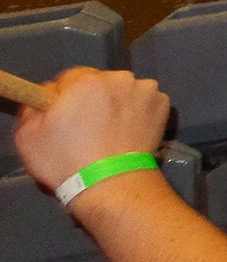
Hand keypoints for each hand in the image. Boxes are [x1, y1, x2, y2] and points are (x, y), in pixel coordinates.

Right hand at [13, 68, 170, 195]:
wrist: (110, 183)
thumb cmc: (65, 160)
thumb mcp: (28, 135)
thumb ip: (34, 106)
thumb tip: (46, 96)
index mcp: (86, 79)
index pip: (70, 78)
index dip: (64, 97)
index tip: (64, 116)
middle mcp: (120, 77)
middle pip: (99, 82)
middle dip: (92, 99)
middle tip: (87, 127)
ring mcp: (146, 90)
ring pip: (124, 91)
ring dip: (117, 104)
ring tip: (110, 132)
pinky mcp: (164, 105)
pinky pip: (144, 103)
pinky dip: (138, 113)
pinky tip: (129, 133)